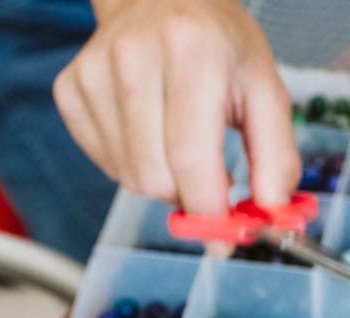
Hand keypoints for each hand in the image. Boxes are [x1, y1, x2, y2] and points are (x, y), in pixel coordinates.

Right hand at [54, 0, 299, 212]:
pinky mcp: (71, 88)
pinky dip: (133, 165)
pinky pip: (106, 163)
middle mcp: (135, 55)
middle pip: (155, 177)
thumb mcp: (265, 89)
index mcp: (192, 50)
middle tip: (208, 181)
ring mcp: (94, 71)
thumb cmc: (219, 45)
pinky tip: (150, 133)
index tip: (224, 240)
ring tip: (179, 142)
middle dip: (187, 198)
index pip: (191, 158)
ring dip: (162, 181)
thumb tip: (271, 216)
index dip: (209, 212)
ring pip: (128, 177)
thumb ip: (277, 157)